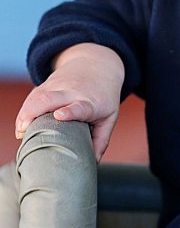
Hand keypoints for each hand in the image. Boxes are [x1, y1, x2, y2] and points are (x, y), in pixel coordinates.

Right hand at [15, 43, 124, 161]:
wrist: (98, 64)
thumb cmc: (104, 96)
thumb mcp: (109, 116)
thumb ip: (101, 140)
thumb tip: (92, 163)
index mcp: (90, 102)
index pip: (79, 106)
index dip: (69, 111)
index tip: (59, 115)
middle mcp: (73, 92)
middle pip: (49, 99)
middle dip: (34, 113)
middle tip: (25, 131)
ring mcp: (58, 85)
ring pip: (37, 96)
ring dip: (25, 113)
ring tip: (22, 130)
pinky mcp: (47, 83)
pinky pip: (32, 96)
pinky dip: (25, 110)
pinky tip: (23, 123)